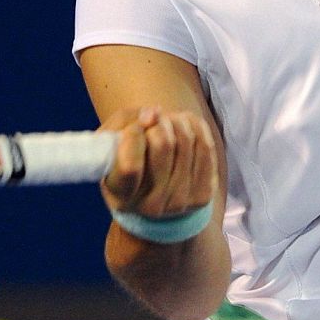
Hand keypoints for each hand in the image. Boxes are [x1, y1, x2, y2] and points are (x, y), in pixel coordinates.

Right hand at [98, 106, 219, 224]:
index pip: (130, 166)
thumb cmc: (127, 158)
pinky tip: (185, 126)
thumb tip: (154, 113)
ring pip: (185, 140)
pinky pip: (206, 146)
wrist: (154, 191)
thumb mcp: (112, 139)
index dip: (133, 135)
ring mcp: (179, 202)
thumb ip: (127, 121)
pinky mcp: (202, 195)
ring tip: (168, 123)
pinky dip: (195, 126)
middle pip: (162, 145)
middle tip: (154, 120)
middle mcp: (150, 206)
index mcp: (120, 196)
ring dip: (176, 121)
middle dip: (158, 123)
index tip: (134, 127)